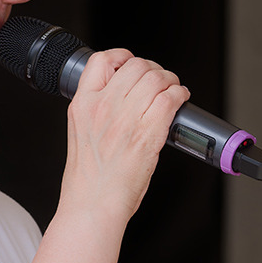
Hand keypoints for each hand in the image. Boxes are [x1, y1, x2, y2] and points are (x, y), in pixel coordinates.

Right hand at [60, 47, 190, 225]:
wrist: (92, 205)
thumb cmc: (89, 180)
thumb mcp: (81, 133)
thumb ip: (97, 111)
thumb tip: (124, 98)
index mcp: (82, 105)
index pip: (100, 61)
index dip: (121, 57)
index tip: (132, 65)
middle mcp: (102, 107)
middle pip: (135, 65)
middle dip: (153, 69)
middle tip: (160, 81)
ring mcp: (125, 119)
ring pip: (156, 78)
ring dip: (170, 80)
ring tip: (173, 89)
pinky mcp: (147, 134)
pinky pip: (170, 99)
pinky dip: (180, 94)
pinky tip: (181, 99)